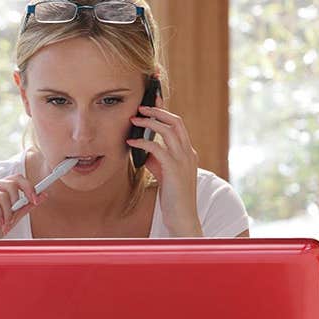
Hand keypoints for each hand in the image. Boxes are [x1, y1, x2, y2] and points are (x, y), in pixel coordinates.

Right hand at [0, 174, 47, 252]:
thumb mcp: (8, 220)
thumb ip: (23, 207)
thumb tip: (43, 195)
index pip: (16, 178)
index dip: (29, 187)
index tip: (37, 199)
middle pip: (11, 183)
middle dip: (16, 203)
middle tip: (12, 220)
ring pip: (2, 193)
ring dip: (7, 213)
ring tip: (3, 225)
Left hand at [126, 97, 202, 235]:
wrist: (182, 216)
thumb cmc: (172, 196)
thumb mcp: (164, 173)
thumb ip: (157, 159)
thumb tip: (143, 148)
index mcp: (188, 152)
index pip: (178, 125)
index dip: (165, 111)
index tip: (152, 101)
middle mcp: (188, 153)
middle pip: (176, 122)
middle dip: (158, 111)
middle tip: (140, 107)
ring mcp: (183, 160)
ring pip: (168, 131)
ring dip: (149, 123)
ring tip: (134, 120)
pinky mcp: (174, 169)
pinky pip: (158, 148)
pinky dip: (143, 142)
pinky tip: (131, 142)